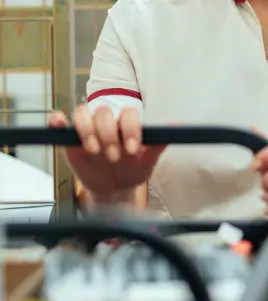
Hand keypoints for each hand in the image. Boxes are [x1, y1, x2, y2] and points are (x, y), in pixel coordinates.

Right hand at [49, 106, 164, 201]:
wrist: (114, 188)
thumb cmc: (132, 171)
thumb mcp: (146, 161)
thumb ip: (159, 144)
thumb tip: (177, 124)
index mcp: (126, 125)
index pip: (127, 114)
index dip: (130, 129)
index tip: (133, 150)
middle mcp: (106, 123)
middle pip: (103, 112)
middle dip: (109, 135)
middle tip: (114, 156)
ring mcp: (87, 129)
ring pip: (82, 113)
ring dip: (87, 130)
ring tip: (95, 150)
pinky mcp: (69, 139)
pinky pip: (59, 122)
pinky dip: (57, 120)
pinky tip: (59, 123)